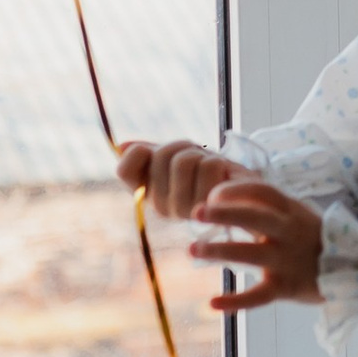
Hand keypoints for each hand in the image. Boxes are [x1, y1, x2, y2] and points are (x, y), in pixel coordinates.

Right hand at [117, 138, 237, 222]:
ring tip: (209, 168)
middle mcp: (162, 207)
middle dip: (181, 146)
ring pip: (187, 159)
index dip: (142, 151)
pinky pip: (211, 166)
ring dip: (202, 154)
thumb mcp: (171, 159)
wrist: (237, 191)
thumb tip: (120, 147)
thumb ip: (147, 153)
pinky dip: (219, 162)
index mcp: (146, 196)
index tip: (158, 154)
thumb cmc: (200, 171)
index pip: (124, 168)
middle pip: (162, 154)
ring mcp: (187, 210)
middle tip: (194, 157)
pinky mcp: (214, 207)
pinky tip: (222, 176)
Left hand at [188, 175, 324, 312]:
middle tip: (195, 211)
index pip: (261, 192)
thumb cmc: (312, 239)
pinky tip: (212, 303)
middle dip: (224, 213)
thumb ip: (265, 207)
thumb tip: (224, 194)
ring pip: (250, 254)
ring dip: (219, 251)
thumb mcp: (295, 215)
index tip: (211, 194)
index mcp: (289, 211)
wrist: (352, 270)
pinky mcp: (286, 287)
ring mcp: (286, 260)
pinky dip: (235, 301)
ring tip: (192, 250)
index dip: (234, 190)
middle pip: (254, 217)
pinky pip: (258, 296)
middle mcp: (288, 232)